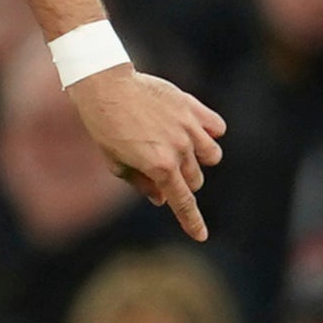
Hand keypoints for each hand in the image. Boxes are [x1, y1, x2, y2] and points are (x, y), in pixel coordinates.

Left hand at [65, 65, 225, 240]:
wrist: (106, 87)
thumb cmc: (105, 127)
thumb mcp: (116, 162)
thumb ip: (141, 182)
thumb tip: (161, 198)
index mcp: (159, 167)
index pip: (182, 201)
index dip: (192, 221)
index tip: (201, 236)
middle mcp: (179, 149)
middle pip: (195, 179)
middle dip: (183, 181)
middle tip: (163, 167)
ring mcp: (189, 127)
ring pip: (212, 157)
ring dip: (200, 160)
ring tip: (181, 149)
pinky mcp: (192, 107)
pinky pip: (217, 128)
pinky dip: (210, 133)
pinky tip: (194, 130)